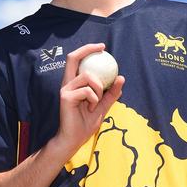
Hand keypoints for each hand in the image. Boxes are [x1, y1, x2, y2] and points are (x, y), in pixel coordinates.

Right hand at [52, 43, 123, 159]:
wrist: (73, 139)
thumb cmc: (85, 124)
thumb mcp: (102, 106)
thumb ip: (111, 94)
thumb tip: (121, 78)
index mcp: (73, 83)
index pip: (76, 60)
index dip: (87, 50)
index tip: (102, 48)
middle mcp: (67, 83)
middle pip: (72, 58)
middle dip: (87, 49)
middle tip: (103, 48)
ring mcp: (65, 89)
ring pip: (88, 76)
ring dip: (99, 88)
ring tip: (96, 103)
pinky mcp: (66, 97)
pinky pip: (87, 91)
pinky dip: (94, 99)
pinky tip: (90, 109)